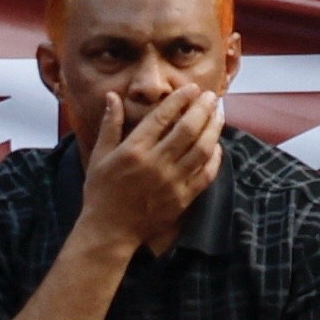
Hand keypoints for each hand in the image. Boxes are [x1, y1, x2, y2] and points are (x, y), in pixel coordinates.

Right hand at [81, 71, 224, 245]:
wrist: (110, 231)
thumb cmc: (101, 192)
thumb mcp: (100, 155)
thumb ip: (110, 125)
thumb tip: (113, 96)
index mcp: (134, 150)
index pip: (163, 117)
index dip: (180, 99)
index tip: (191, 88)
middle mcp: (156, 163)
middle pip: (188, 129)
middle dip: (202, 108)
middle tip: (211, 95)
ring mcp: (172, 182)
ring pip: (202, 149)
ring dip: (213, 128)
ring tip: (219, 113)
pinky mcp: (183, 198)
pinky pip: (206, 174)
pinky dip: (215, 158)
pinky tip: (217, 145)